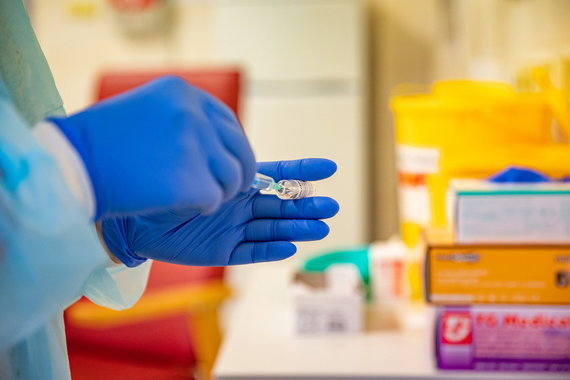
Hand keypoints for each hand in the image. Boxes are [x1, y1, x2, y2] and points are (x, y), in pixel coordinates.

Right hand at [49, 76, 254, 218]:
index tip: (230, 162)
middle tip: (229, 188)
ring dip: (219, 191)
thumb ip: (180, 119)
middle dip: (238, 172)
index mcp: (183, 92)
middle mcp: (194, 114)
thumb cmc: (99, 144)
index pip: (228, 121)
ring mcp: (195, 146)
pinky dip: (203, 206)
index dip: (233, 146)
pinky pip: (214, 199)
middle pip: (238, 149)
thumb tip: (213, 140)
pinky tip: (181, 205)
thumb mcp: (143, 112)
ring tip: (194, 197)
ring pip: (232, 177)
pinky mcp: (192, 180)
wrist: (69, 167)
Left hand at [101, 159, 338, 266]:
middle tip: (331, 207)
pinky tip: (289, 248)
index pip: (278, 175)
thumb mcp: (195, 166)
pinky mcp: (221, 251)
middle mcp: (241, 204)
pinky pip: (250, 252)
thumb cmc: (163, 182)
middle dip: (307, 206)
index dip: (303, 171)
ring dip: (296, 229)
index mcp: (239, 181)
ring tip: (321, 228)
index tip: (329, 168)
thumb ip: (223, 166)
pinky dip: (269, 251)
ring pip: (272, 229)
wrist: (132, 212)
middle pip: (282, 205)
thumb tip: (249, 162)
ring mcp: (233, 228)